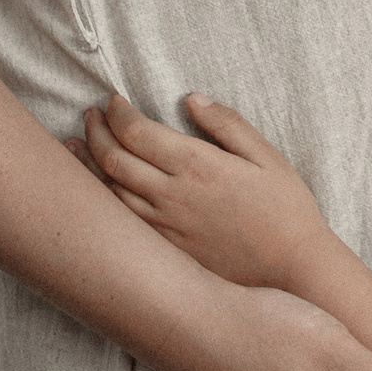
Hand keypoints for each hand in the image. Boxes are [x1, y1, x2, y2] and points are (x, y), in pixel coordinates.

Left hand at [80, 92, 338, 293]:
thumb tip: (191, 99)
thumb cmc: (286, 210)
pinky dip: (101, 199)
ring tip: (79, 144)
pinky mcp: (164, 250)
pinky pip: (121, 221)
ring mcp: (164, 226)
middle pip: (113, 158)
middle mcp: (172, 195)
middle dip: (96, 131)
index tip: (113, 101)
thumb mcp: (267, 156)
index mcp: (197, 164)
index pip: (135, 131)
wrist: (292, 271)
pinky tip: (96, 189)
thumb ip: (227, 124)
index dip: (117, 112)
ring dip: (88, 163)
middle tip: (92, 116)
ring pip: (109, 191)